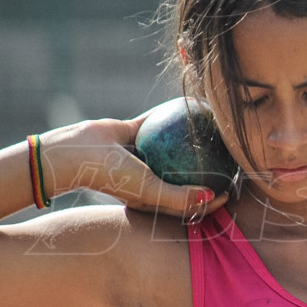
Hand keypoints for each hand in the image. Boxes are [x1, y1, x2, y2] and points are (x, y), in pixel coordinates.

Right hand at [41, 115, 227, 218]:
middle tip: (232, 155)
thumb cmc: (112, 178)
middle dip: (210, 167)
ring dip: (194, 138)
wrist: (74, 153)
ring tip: (217, 128)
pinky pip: (160, 121)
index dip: (214, 198)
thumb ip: (179, 198)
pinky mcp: (135, 133)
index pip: (192, 201)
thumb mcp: (149, 192)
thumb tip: (213, 197)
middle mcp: (152, 178)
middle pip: (188, 173)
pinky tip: (195, 105)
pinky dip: (174, 114)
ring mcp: (144, 155)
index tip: (232, 188)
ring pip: (176, 146)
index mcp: (156, 198)